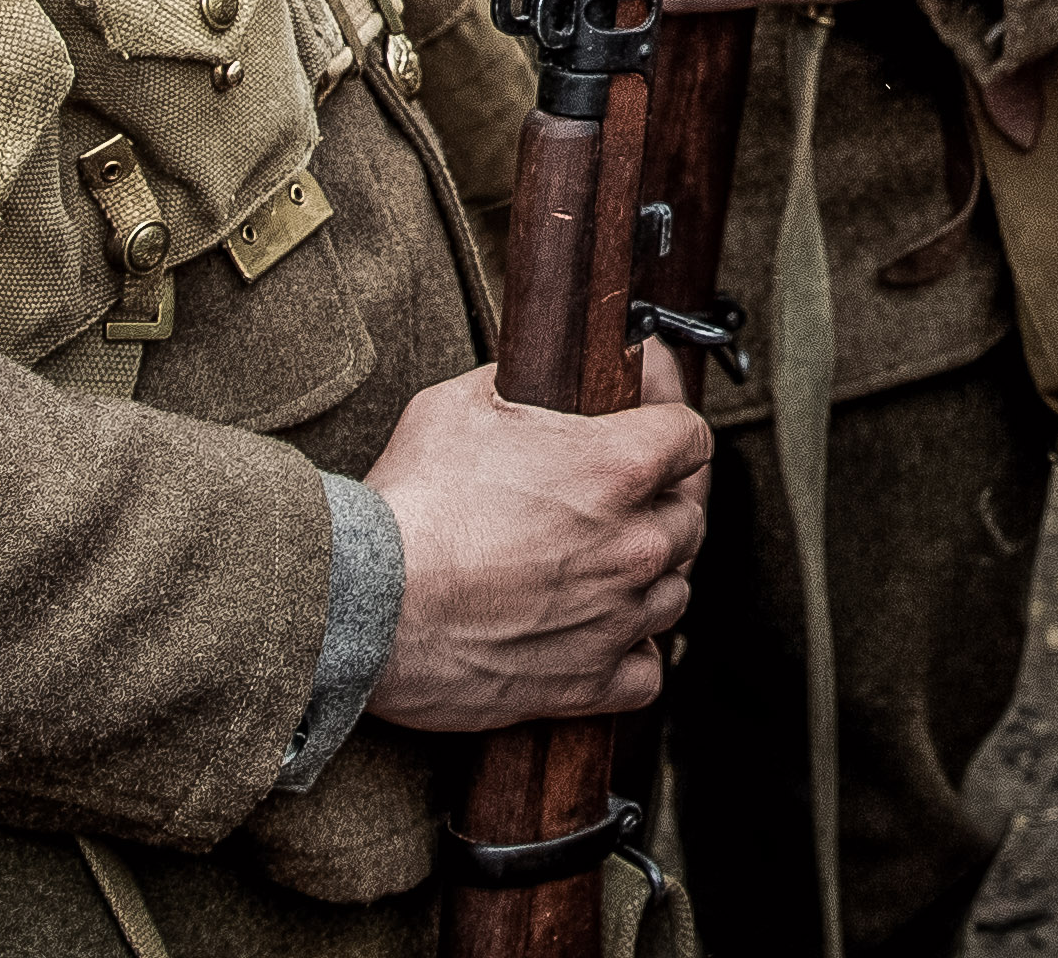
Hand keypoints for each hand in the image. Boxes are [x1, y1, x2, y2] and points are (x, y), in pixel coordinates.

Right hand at [360, 357, 710, 734]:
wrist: (365, 606)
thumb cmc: (411, 503)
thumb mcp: (459, 405)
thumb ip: (518, 387)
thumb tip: (530, 375)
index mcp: (618, 468)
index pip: (692, 436)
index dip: (670, 425)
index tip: (653, 425)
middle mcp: (634, 543)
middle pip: (688, 516)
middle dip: (658, 504)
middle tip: (617, 501)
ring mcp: (617, 618)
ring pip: (673, 592)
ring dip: (646, 578)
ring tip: (601, 570)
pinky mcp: (589, 682)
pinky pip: (646, 673)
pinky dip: (630, 656)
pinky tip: (602, 638)